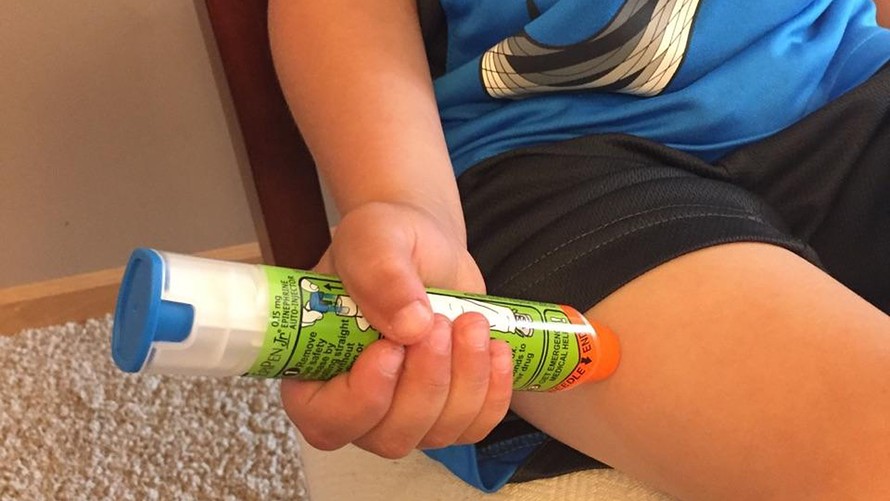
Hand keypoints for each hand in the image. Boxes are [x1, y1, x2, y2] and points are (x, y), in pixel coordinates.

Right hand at [279, 201, 513, 456]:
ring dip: (465, 381)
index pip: (326, 420)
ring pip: (437, 433)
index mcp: (314, 371)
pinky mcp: (448, 410)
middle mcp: (356, 405)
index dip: (362, 398)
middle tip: (442, 324)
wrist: (424, 245)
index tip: (391, 349)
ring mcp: (404, 414)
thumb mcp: (371, 237)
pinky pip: (475, 426)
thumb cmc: (383, 241)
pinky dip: (493, 392)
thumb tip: (411, 323)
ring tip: (471, 322)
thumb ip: (380, 271)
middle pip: (390, 435)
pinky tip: (496, 349)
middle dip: (426, 382)